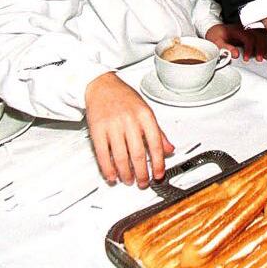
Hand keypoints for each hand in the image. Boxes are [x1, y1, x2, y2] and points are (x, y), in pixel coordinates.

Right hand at [85, 72, 173, 186]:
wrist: (101, 85)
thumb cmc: (124, 98)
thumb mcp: (146, 110)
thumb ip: (158, 131)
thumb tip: (169, 149)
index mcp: (145, 115)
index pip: (156, 143)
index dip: (158, 163)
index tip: (158, 174)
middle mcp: (130, 120)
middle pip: (138, 154)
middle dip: (142, 173)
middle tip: (143, 182)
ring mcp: (113, 125)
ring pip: (121, 157)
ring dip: (126, 174)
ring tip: (129, 180)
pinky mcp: (97, 130)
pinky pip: (103, 154)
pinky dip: (108, 169)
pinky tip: (112, 176)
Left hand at [206, 23, 266, 61]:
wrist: (216, 30)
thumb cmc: (216, 35)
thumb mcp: (216, 41)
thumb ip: (225, 47)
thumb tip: (235, 54)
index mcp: (237, 29)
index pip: (248, 37)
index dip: (249, 48)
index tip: (246, 58)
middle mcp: (245, 29)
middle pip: (258, 35)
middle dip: (260, 47)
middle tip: (259, 58)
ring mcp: (249, 31)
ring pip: (261, 36)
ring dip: (264, 46)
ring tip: (265, 56)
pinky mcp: (251, 34)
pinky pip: (261, 38)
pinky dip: (265, 45)